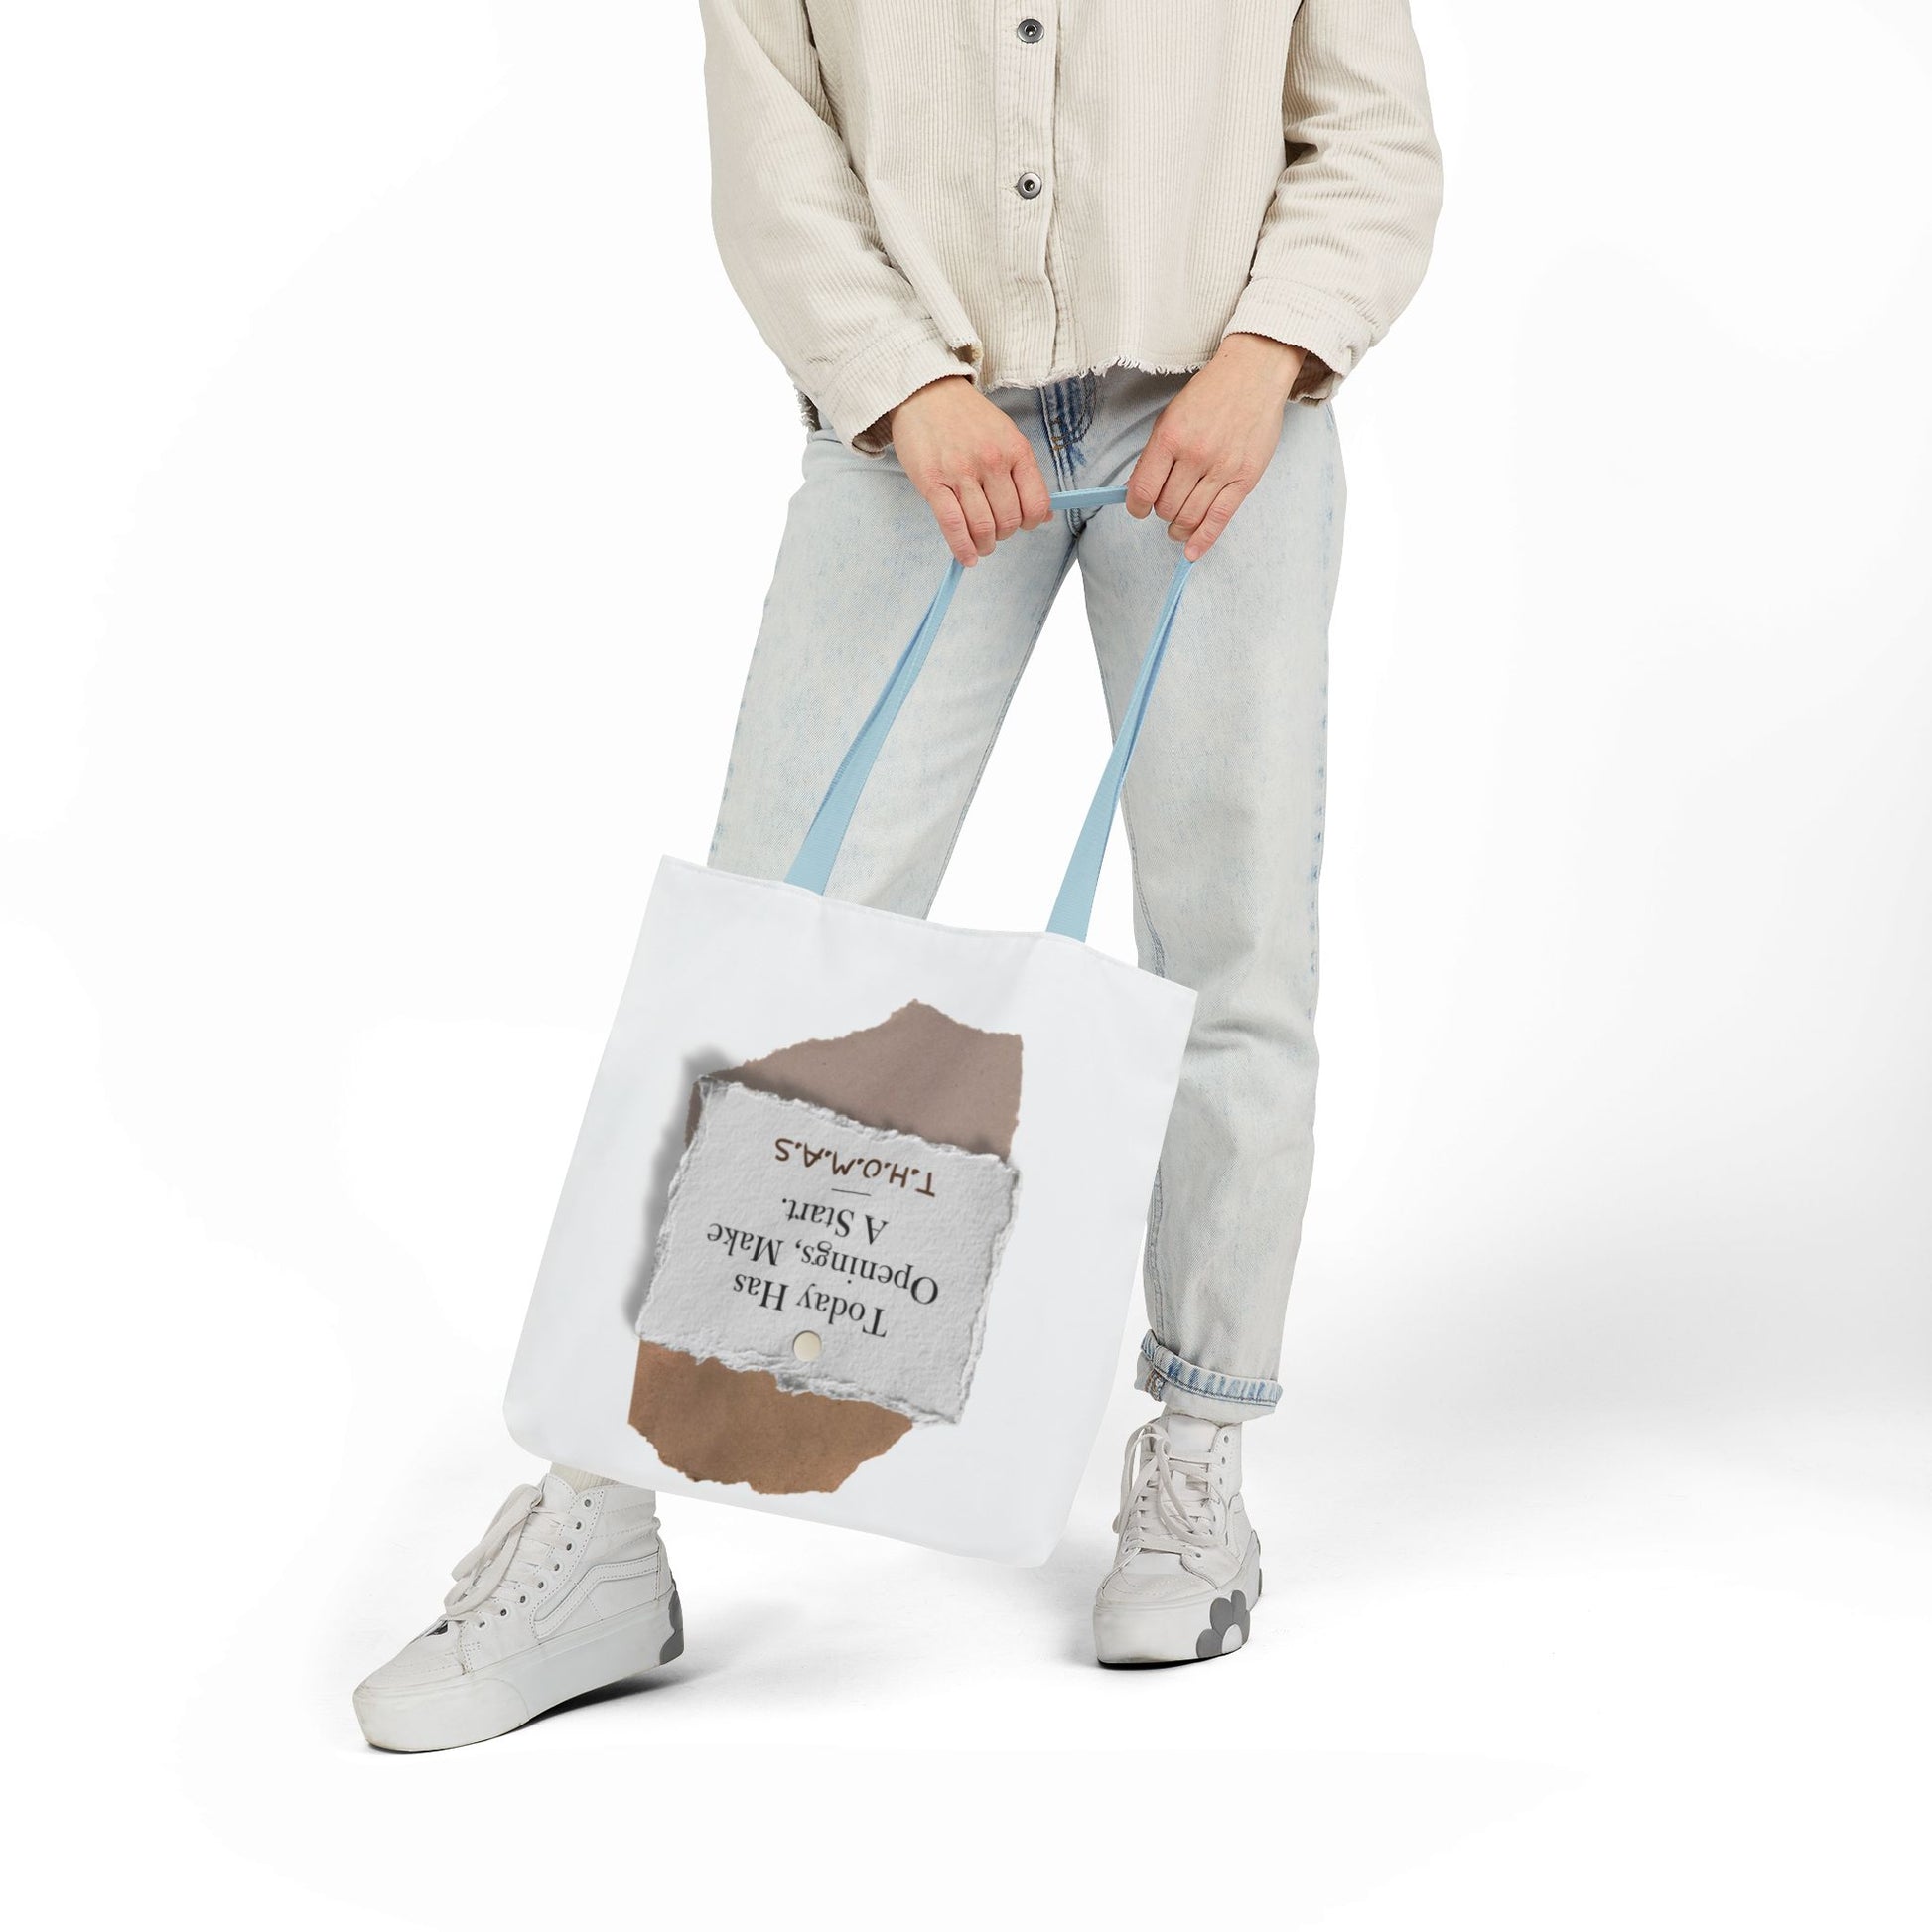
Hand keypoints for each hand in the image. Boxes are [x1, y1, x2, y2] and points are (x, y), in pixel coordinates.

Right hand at [884, 376, 1053, 565]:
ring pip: (982, 527)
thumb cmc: (967, 418)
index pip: (1035, 504)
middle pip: (1008, 520)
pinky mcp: (934, 482)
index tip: (1021, 525)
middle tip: (995, 533)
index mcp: (1015, 450)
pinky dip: (962, 548)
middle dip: (1003, 535)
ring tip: (981, 546)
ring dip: (984, 545)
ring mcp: (961, 472)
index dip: (1030, 523)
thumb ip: (1024, 474)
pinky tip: (966, 557)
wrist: (926, 392)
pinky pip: (953, 526)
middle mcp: (992, 461)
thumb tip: (1044, 515)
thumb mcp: (1006, 435)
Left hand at [1126, 334, 1305, 560]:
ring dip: (1178, 528)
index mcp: (1170, 437)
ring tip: (1177, 527)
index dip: (1135, 507)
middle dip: (1161, 512)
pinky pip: (1219, 519)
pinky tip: (1192, 552)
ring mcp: (1222, 468)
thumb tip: (1139, 492)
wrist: (1253, 375)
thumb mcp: (1171, 417)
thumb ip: (1155, 455)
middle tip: (1165, 507)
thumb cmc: (1209, 395)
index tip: (1137, 509)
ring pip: (1190, 517)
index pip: (1143, 489)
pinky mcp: (1245, 478)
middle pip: (1166, 507)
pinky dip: (1203, 540)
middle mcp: (1195, 455)